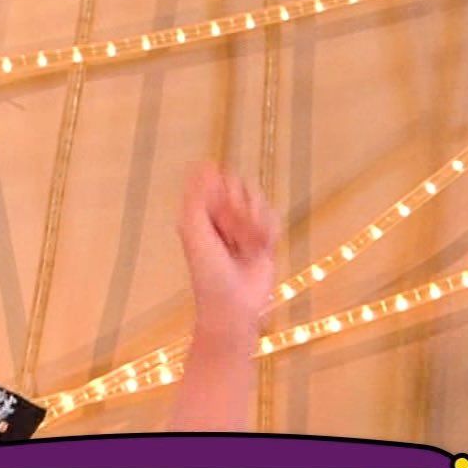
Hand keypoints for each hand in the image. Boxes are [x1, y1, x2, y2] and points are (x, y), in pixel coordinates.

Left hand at [178, 163, 277, 332]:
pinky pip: (273, 216)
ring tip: (245, 247)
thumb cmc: (208, 272)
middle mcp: (220, 215)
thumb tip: (203, 165)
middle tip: (232, 233)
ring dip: (254, 223)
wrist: (235, 302)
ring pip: (258, 200)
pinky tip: (259, 251)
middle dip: (240, 208)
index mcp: (200, 211)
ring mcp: (243, 224)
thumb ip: (196, 197)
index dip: (223, 191)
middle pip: (240, 185)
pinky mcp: (264, 235)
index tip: (220, 210)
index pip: (216, 178)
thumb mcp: (193, 231)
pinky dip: (268, 233)